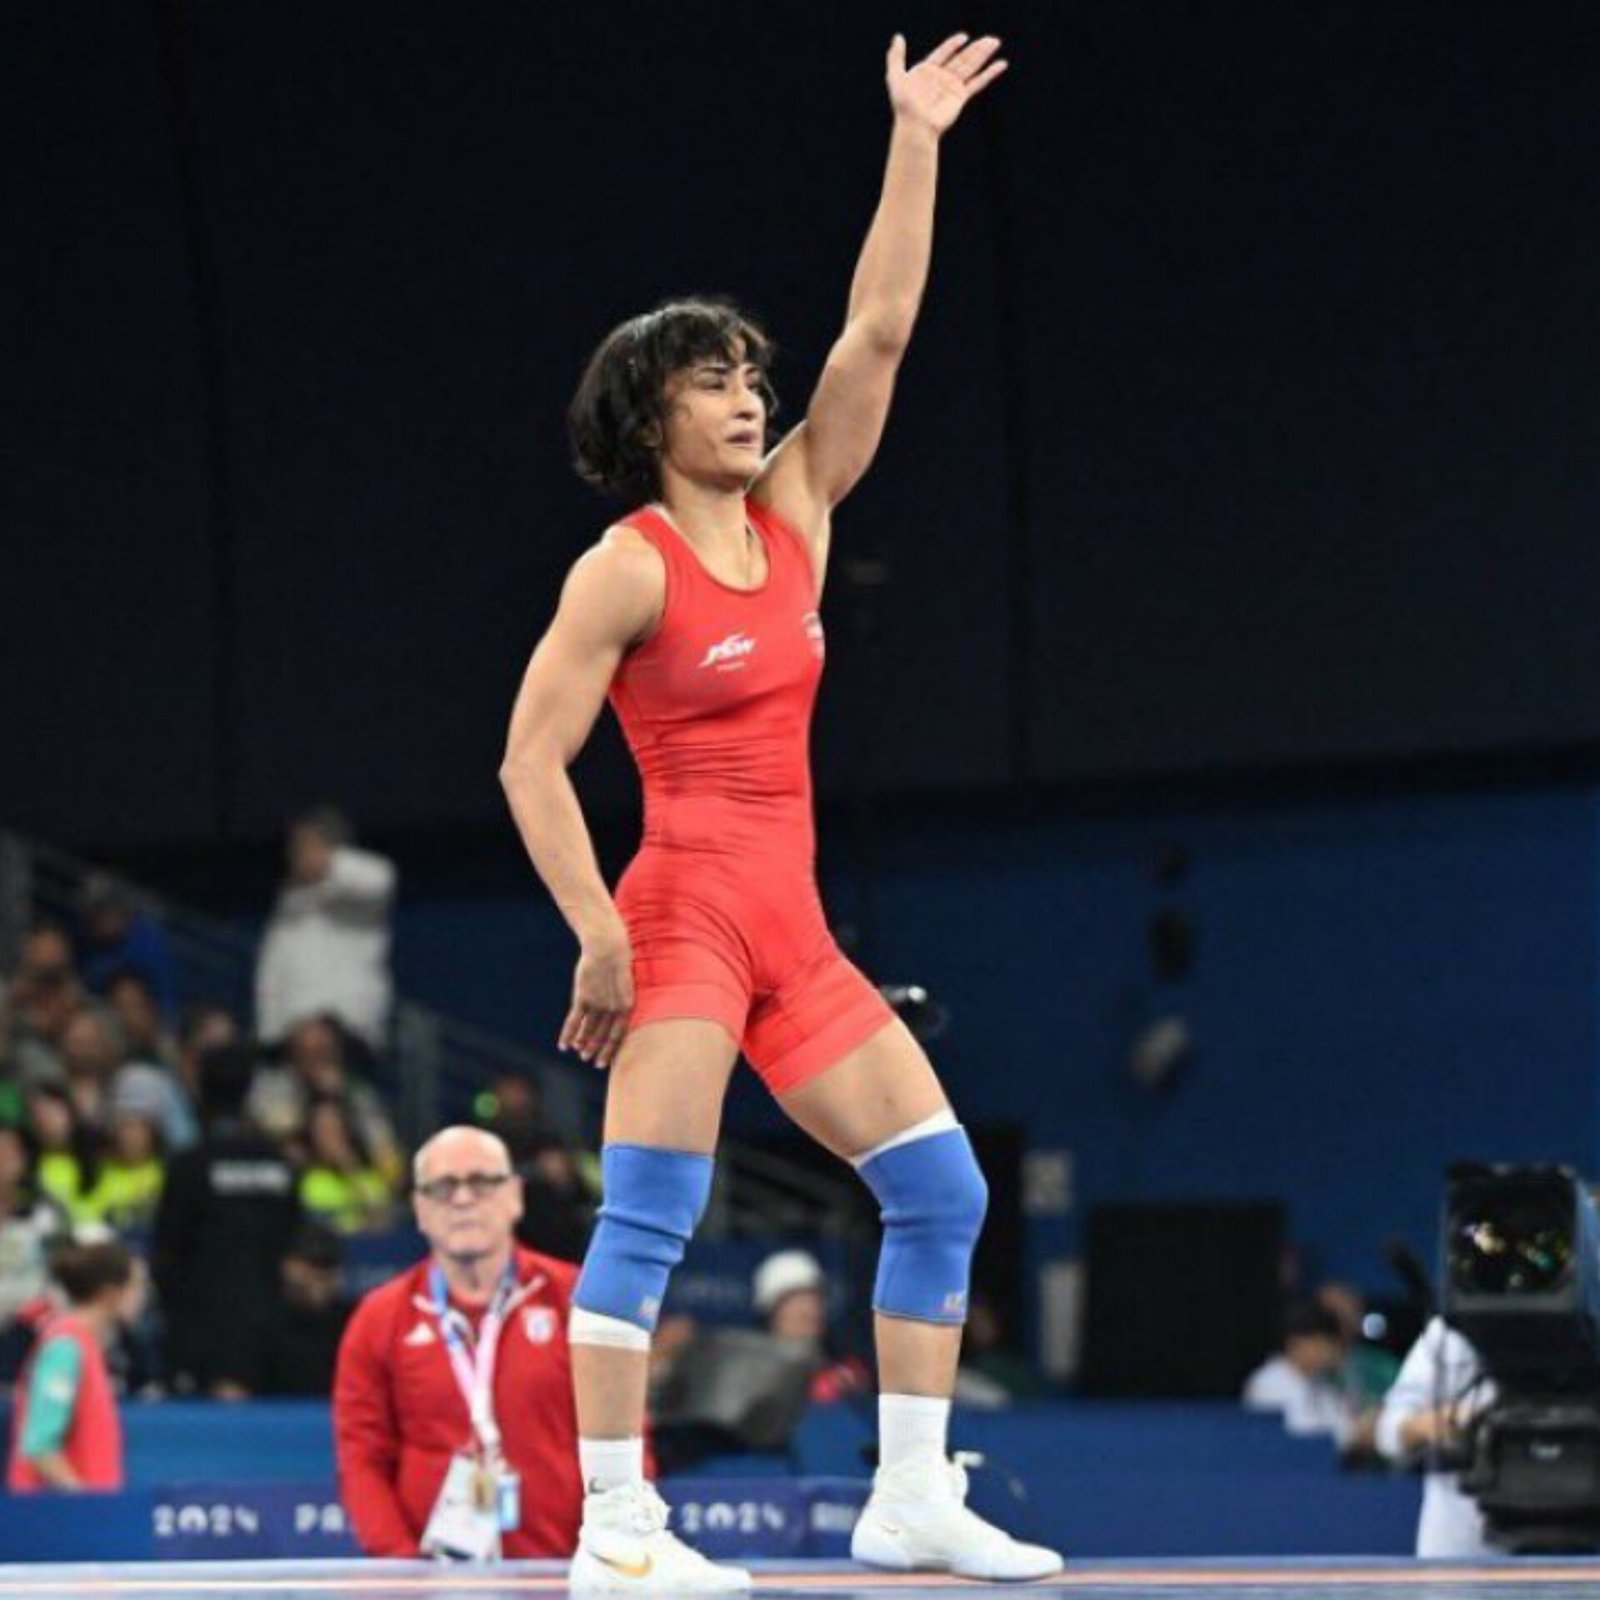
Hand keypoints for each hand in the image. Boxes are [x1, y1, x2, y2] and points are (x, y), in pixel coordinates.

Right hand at [560, 921, 633, 1067]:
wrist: (607, 946)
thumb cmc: (618, 960)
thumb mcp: (624, 982)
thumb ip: (620, 998)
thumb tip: (616, 1009)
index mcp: (627, 1005)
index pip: (619, 1035)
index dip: (611, 1049)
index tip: (605, 1060)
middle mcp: (613, 1008)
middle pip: (604, 1036)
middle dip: (597, 1050)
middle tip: (592, 1061)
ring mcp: (598, 1004)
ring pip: (589, 1031)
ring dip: (583, 1043)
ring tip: (581, 1054)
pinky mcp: (584, 998)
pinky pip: (574, 1021)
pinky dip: (568, 1034)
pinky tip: (564, 1046)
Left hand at [886, 32, 1006, 135]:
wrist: (916, 125)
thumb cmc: (904, 105)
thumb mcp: (895, 76)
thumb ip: (896, 57)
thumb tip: (898, 37)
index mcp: (928, 71)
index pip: (943, 53)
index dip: (952, 45)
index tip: (963, 37)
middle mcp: (942, 78)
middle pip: (962, 58)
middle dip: (976, 48)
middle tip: (991, 39)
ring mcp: (952, 87)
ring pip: (971, 66)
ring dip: (983, 54)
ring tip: (995, 43)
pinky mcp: (961, 97)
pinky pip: (978, 82)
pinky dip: (990, 73)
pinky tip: (1001, 64)